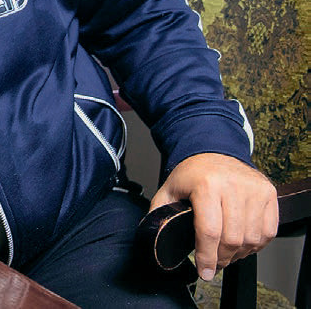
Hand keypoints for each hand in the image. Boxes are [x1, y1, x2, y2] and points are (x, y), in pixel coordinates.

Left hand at [149, 153, 277, 280]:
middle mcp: (232, 185)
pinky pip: (268, 232)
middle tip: (214, 263)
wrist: (213, 151)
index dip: (206, 256)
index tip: (205, 271)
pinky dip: (256, 244)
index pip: (209, 230)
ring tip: (226, 252)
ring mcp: (253, 189)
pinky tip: (242, 242)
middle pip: (231, 239)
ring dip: (239, 253)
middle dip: (221, 258)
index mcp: (206, 184)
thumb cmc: (192, 173)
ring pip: (251, 239)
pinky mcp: (267, 193)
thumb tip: (155, 235)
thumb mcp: (170, 189)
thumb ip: (161, 212)